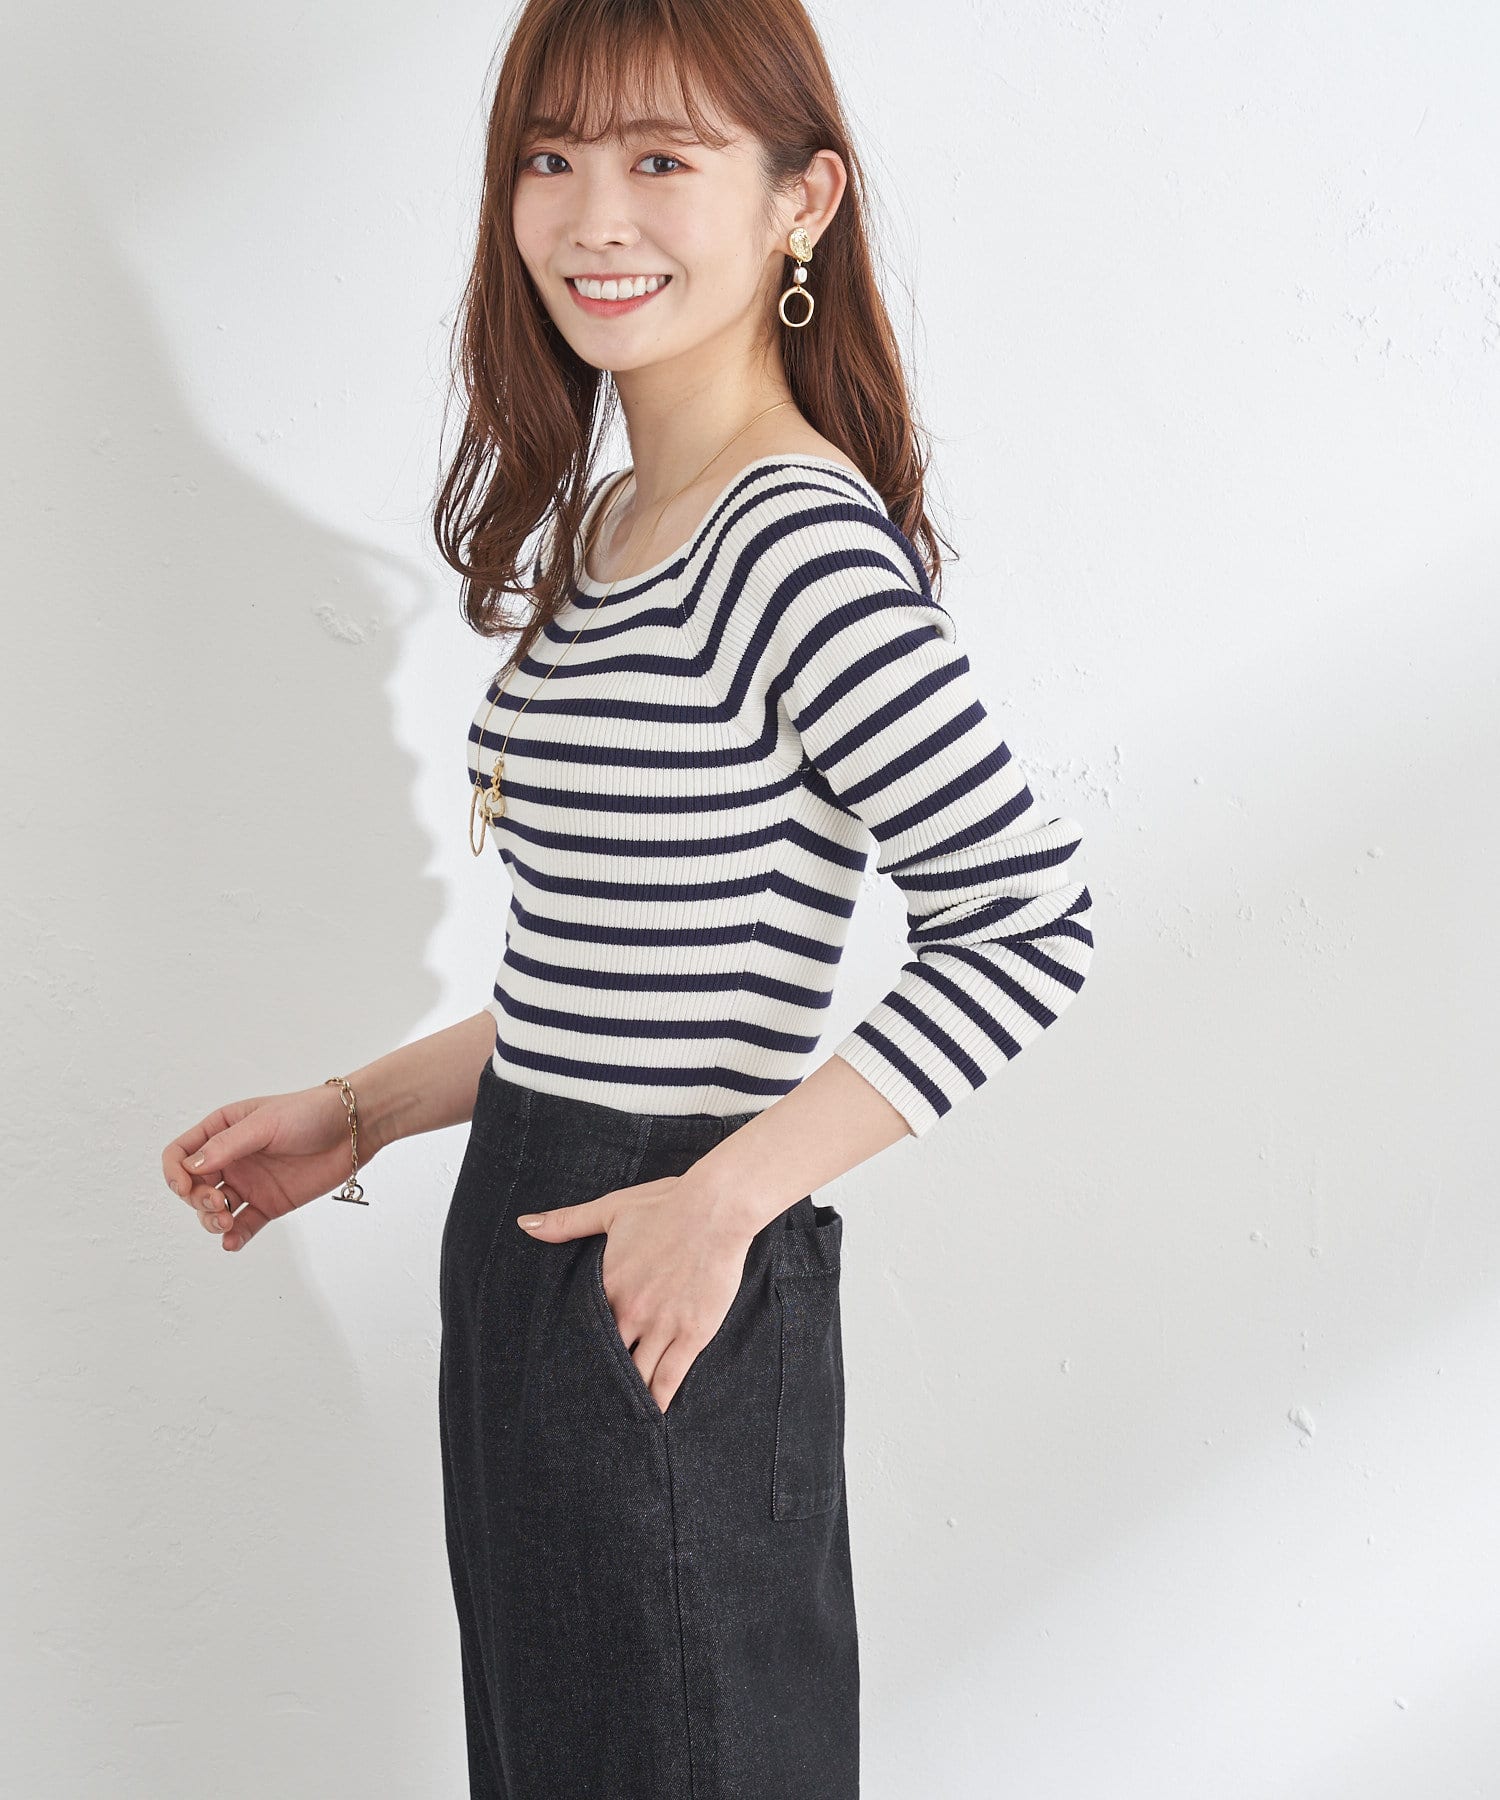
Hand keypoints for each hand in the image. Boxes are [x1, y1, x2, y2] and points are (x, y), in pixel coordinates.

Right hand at [161, 1083, 360, 1252]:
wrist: (353, 1128)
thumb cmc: (310, 1113)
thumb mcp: (265, 1123)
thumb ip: (228, 1145)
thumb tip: (191, 1167)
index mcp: (222, 1130)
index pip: (181, 1154)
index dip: (176, 1173)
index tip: (186, 1186)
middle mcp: (231, 1158)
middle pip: (193, 1187)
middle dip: (197, 1200)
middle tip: (218, 1203)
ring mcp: (250, 1183)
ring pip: (214, 1210)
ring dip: (211, 1221)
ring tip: (226, 1222)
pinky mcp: (270, 1203)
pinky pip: (244, 1225)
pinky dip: (234, 1237)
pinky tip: (231, 1242)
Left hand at [519, 1172, 753, 1413]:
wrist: (716, 1209)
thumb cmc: (666, 1205)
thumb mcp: (611, 1209)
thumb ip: (566, 1222)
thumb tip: (524, 1224)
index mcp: (607, 1285)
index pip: (580, 1329)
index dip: (572, 1351)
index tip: (559, 1371)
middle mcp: (630, 1312)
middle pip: (605, 1359)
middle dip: (595, 1381)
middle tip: (581, 1407)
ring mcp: (661, 1325)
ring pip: (637, 1374)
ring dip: (625, 1397)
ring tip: (613, 1419)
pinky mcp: (692, 1333)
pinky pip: (671, 1376)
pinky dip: (660, 1398)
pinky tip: (652, 1415)